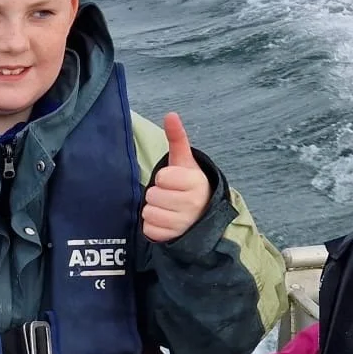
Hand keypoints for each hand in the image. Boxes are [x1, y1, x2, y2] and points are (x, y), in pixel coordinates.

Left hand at [141, 113, 211, 242]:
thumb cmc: (189, 185)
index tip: (174, 181)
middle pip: (152, 196)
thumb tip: (170, 115)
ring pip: (149, 213)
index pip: (162, 177)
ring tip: (168, 209)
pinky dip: (154, 226)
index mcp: (195, 183)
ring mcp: (183, 224)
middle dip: (157, 194)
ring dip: (154, 210)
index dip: (164, 178)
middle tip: (171, 196)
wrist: (203, 215)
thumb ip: (178, 138)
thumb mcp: (186, 162)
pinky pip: (149, 229)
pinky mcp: (173, 238)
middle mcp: (192, 205)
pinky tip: (166, 222)